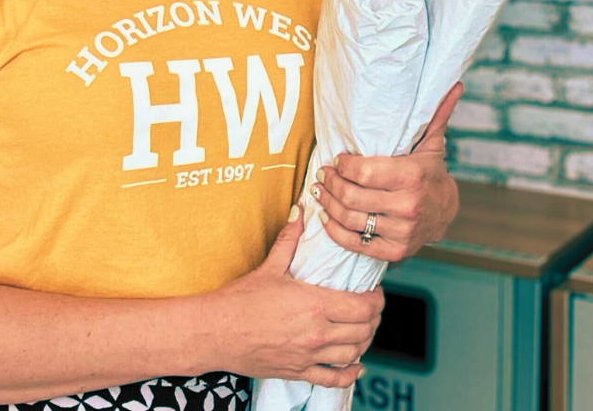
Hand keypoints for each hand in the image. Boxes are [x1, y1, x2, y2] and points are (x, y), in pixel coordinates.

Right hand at [210, 205, 383, 386]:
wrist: (216, 332)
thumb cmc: (240, 300)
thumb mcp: (269, 266)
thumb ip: (290, 239)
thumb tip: (300, 212)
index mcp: (314, 304)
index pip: (362, 307)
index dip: (376, 300)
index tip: (375, 291)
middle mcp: (317, 333)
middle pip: (363, 330)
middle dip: (373, 318)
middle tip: (371, 307)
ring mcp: (309, 356)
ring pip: (353, 354)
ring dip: (364, 341)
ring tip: (363, 328)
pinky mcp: (298, 372)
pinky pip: (334, 379)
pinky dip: (350, 374)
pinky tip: (355, 365)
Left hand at [310, 83, 462, 263]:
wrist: (445, 213)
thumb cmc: (430, 172)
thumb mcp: (431, 143)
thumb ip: (436, 114)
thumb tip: (454, 83)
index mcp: (412, 177)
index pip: (364, 172)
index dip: (343, 165)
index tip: (337, 159)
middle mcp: (407, 207)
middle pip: (352, 196)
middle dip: (331, 183)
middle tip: (322, 173)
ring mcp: (400, 232)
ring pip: (349, 219)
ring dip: (327, 204)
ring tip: (319, 191)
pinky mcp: (392, 251)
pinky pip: (354, 243)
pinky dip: (334, 230)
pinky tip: (326, 216)